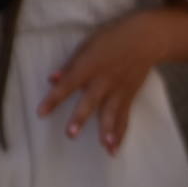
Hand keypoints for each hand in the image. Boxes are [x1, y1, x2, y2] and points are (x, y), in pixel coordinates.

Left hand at [37, 11, 164, 153]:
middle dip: (81, 117)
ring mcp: (119, 90)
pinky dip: (120, 133)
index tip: (41, 113)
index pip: (68, 84)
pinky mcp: (129, 97)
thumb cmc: (113, 38)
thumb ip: (70, 65)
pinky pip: (124, 117)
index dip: (54, 98)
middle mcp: (104, 80)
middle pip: (90, 101)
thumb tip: (51, 79)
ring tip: (104, 147)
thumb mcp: (88, 44)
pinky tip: (113, 148)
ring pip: (111, 113)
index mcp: (89, 66)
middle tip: (71, 134)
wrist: (146, 39)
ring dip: (107, 131)